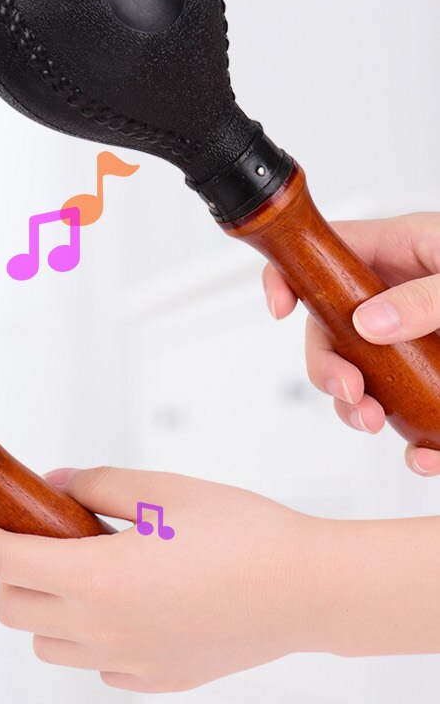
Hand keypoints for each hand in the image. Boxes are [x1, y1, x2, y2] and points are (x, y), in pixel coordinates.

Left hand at [0, 466, 318, 692]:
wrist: (310, 590)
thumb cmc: (245, 534)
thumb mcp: (162, 491)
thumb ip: (93, 488)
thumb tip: (52, 488)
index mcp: (96, 578)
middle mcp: (100, 629)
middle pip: (9, 608)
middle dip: (7, 572)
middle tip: (35, 542)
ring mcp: (124, 662)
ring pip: (45, 644)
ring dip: (44, 610)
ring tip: (83, 576)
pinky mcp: (152, 679)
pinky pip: (93, 665)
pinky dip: (88, 639)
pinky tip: (123, 607)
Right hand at [262, 211, 439, 475]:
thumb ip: (426, 295)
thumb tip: (369, 320)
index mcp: (406, 251)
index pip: (325, 254)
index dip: (289, 277)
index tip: (279, 309)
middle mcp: (403, 296)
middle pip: (332, 329)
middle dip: (328, 368)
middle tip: (347, 394)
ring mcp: (418, 341)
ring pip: (363, 375)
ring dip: (359, 409)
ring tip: (375, 425)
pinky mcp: (438, 382)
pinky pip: (408, 412)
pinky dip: (410, 439)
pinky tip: (423, 452)